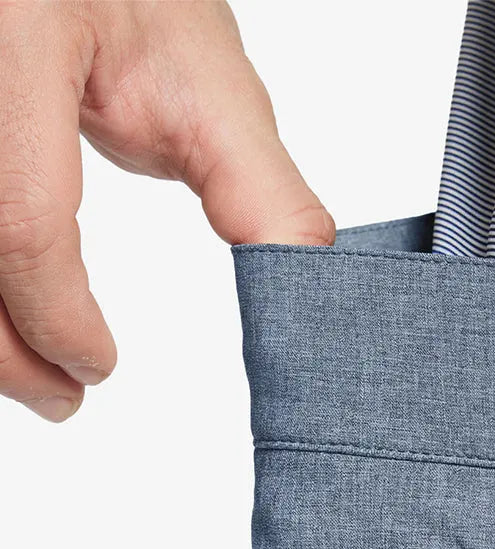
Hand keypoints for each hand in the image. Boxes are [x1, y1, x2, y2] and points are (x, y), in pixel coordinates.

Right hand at [0, 0, 334, 421]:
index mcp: (22, 42)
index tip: (98, 368)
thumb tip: (305, 290)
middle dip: (7, 352)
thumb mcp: (208, 82)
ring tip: (43, 376)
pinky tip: (16, 319)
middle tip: (62, 400)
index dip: (58, 317)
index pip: (22, 221)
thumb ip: (259, 191)